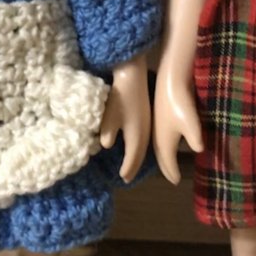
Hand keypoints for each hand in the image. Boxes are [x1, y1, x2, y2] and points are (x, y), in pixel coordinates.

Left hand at [99, 55, 149, 182]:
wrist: (133, 76)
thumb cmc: (120, 98)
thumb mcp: (108, 118)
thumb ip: (107, 135)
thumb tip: (106, 146)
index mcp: (137, 136)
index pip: (132, 159)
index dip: (127, 169)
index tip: (122, 179)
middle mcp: (145, 133)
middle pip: (140, 155)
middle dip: (134, 167)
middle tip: (127, 178)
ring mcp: (148, 124)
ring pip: (143, 147)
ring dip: (137, 158)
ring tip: (130, 166)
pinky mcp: (147, 116)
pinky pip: (144, 139)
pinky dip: (139, 147)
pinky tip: (134, 146)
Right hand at [152, 71, 203, 185]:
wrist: (169, 83)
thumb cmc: (180, 105)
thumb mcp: (192, 124)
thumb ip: (196, 139)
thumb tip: (200, 150)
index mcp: (164, 143)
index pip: (168, 163)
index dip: (173, 173)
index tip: (177, 182)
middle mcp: (157, 137)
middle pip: (161, 158)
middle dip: (166, 168)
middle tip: (172, 177)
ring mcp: (156, 127)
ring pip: (158, 148)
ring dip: (163, 157)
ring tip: (169, 163)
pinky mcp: (158, 118)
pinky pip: (159, 139)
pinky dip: (163, 147)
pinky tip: (169, 142)